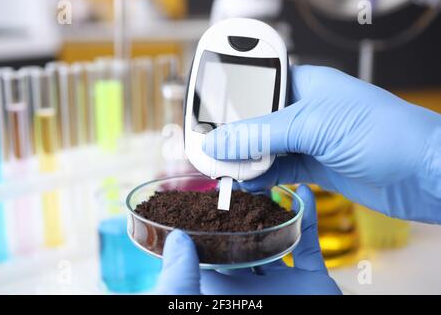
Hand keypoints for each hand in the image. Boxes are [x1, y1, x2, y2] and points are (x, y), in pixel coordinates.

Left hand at [155, 185, 340, 294]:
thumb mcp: (191, 302)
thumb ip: (180, 276)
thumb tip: (175, 238)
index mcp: (223, 291)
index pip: (213, 252)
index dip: (210, 226)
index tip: (206, 198)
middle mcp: (250, 285)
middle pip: (245, 240)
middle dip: (243, 214)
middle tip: (239, 183)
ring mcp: (282, 281)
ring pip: (277, 237)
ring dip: (274, 210)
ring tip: (266, 182)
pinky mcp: (311, 280)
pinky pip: (310, 242)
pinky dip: (309, 217)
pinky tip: (302, 193)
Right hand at [202, 66, 440, 222]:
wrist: (424, 174)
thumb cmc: (384, 133)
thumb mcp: (312, 126)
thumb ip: (260, 135)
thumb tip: (218, 143)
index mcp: (307, 84)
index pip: (257, 88)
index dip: (230, 101)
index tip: (206, 117)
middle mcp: (306, 110)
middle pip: (257, 121)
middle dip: (233, 136)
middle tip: (209, 151)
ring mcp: (311, 140)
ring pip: (265, 148)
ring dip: (245, 160)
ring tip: (223, 171)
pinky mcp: (316, 166)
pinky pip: (279, 169)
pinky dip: (262, 177)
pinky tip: (248, 183)